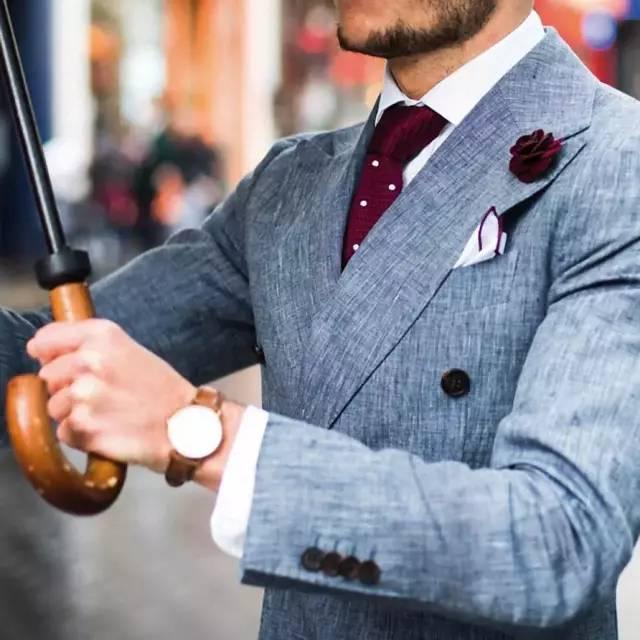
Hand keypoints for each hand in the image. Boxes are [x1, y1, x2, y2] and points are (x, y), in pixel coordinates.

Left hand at [28, 320, 195, 472]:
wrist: (185, 425)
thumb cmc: (162, 389)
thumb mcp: (130, 351)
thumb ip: (90, 346)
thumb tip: (42, 352)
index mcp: (102, 336)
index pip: (46, 339)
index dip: (48, 352)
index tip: (54, 360)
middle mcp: (88, 360)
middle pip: (48, 376)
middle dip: (66, 387)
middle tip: (102, 395)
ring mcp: (82, 395)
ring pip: (54, 406)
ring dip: (74, 413)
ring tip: (108, 414)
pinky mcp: (80, 427)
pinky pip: (63, 432)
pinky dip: (81, 435)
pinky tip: (108, 430)